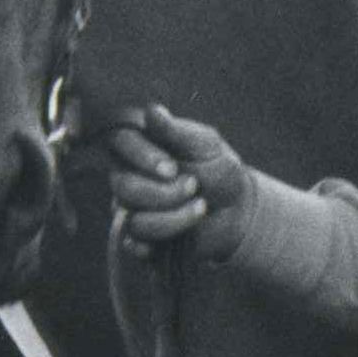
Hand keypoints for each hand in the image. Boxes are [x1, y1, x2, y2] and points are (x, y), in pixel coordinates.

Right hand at [106, 104, 246, 249]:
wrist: (236, 209)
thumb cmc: (218, 169)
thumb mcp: (205, 145)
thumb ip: (177, 132)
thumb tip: (152, 111)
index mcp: (140, 147)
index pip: (121, 143)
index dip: (142, 157)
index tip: (172, 168)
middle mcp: (129, 176)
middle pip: (124, 187)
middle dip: (164, 193)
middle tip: (194, 187)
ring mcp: (132, 208)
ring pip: (134, 219)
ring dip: (171, 218)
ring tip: (201, 208)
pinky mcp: (142, 238)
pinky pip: (134, 245)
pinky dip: (149, 245)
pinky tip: (169, 241)